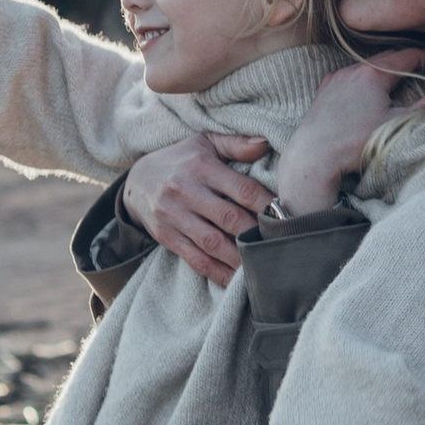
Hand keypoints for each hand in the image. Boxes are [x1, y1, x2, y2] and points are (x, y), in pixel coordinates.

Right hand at [121, 131, 270, 286]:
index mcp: (201, 166)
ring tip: (264, 267)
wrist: (135, 181)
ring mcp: (174, 216)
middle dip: (257, 234)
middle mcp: (186, 191)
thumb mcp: (205, 143)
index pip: (242, 189)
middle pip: (229, 218)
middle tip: (282, 245)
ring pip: (213, 243)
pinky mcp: (166, 237)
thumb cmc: (181, 160)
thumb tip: (266, 144)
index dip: (267, 204)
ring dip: (240, 258)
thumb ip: (236, 144)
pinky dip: (217, 272)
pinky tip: (236, 280)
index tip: (289, 216)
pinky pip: (195, 259)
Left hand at [269, 57, 424, 216]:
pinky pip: (350, 76)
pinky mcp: (324, 90)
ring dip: (386, 71)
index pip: (409, 56)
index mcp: (373, 73)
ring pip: (367, 66)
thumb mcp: (402, 122)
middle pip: (388, 59)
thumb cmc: (356, 142)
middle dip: (410, 61)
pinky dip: (366, 79)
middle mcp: (351, 69)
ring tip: (403, 79)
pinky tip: (371, 92)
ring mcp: (335, 79)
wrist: (313, 158)